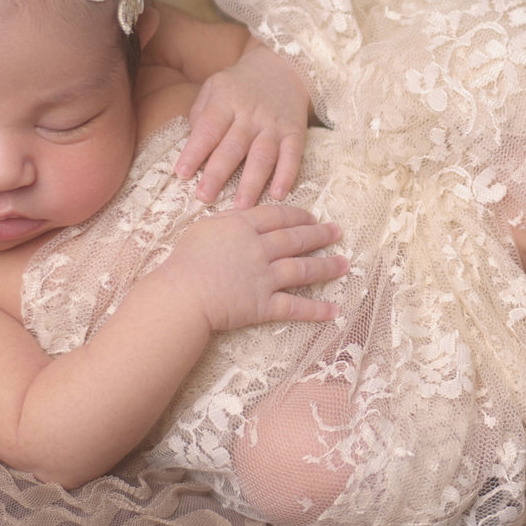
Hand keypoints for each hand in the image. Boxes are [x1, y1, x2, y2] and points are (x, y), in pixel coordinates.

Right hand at [160, 201, 345, 331]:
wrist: (182, 295)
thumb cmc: (184, 262)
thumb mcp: (203, 229)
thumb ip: (227, 221)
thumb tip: (242, 215)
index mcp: (243, 227)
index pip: (277, 216)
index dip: (297, 215)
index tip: (311, 217)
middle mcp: (259, 249)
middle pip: (295, 238)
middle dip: (319, 235)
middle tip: (337, 231)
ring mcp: (264, 277)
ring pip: (302, 269)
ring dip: (326, 266)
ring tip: (344, 264)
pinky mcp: (264, 305)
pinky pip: (294, 307)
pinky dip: (316, 310)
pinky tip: (334, 310)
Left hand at [177, 38, 312, 205]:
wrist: (283, 66)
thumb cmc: (239, 85)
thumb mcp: (214, 87)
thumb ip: (201, 114)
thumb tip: (191, 147)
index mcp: (225, 102)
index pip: (208, 129)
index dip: (194, 152)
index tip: (182, 173)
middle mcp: (250, 115)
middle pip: (232, 147)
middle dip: (217, 174)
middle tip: (204, 197)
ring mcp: (274, 125)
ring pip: (262, 156)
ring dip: (252, 182)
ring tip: (241, 206)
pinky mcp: (295, 133)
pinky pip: (292, 156)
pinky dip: (287, 175)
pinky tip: (278, 194)